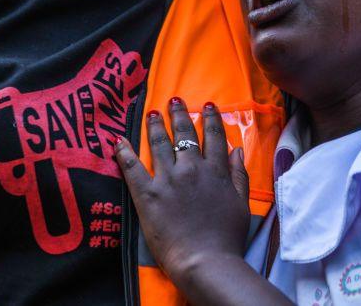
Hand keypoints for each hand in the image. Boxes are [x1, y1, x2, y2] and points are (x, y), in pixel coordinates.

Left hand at [114, 98, 250, 283]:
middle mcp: (191, 169)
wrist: (205, 260)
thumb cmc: (227, 237)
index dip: (211, 119)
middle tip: (175, 99)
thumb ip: (239, 175)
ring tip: (152, 112)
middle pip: (184, 134)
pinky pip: (132, 168)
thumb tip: (237, 151)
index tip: (208, 105)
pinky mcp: (147, 195)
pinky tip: (119, 140)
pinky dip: (124, 152)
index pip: (213, 137)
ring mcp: (167, 180)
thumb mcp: (242, 204)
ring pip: (159, 144)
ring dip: (155, 125)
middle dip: (180, 114)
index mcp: (215, 171)